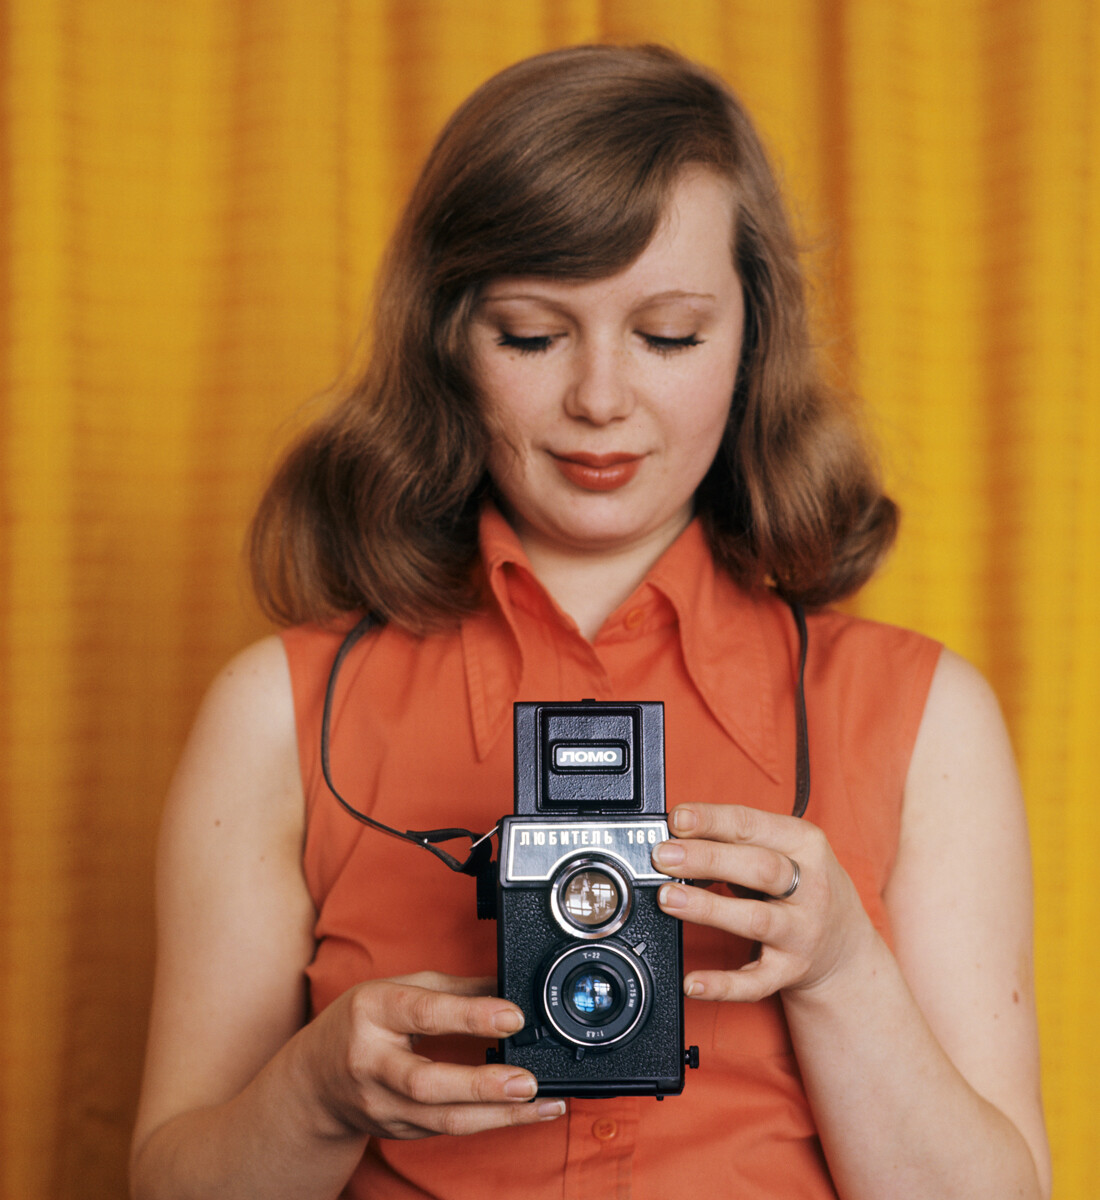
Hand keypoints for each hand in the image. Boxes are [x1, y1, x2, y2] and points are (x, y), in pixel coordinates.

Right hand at [306, 971, 565, 1138]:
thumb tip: (507, 983)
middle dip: (482, 1085)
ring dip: (498, 1115)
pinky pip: (446, 1130)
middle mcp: (372, 1062)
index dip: (470, 1015)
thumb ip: (453, 989)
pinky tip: (523, 1113)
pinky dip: (489, 1122)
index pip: (424, 1013)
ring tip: (542, 1103)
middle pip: (427, 1082)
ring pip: (442, 1119)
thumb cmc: (361, 1022)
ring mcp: (381, 1105)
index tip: (513, 1016)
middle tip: (527, 1081)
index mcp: (373, 1011)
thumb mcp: (397, 989)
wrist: (313, 1081)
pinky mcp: (396, 1131)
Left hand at [652, 804, 877, 1001]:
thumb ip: (737, 842)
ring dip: (708, 908)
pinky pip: (755, 981)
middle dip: (706, 859)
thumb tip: (678, 839)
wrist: (846, 947)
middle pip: (758, 868)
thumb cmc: (802, 886)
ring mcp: (802, 932)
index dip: (712, 820)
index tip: (677, 818)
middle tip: (663, 856)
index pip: (753, 824)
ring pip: (755, 920)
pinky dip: (723, 984)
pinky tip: (692, 982)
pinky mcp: (791, 971)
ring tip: (668, 898)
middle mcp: (811, 888)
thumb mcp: (783, 850)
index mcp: (805, 844)